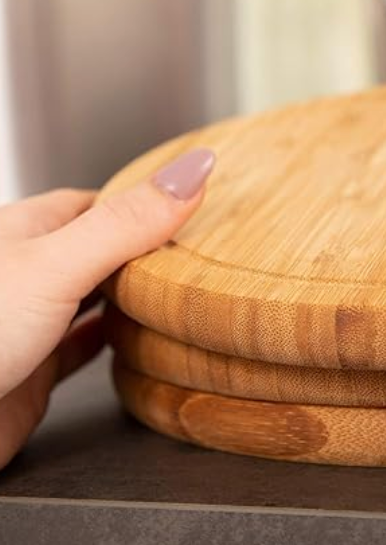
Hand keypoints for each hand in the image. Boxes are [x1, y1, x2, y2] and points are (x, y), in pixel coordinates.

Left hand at [0, 148, 214, 469]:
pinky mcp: (30, 377)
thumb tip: (195, 167)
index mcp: (26, 233)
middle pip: (97, 251)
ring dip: (131, 297)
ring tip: (181, 291)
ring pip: (91, 300)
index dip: (144, 202)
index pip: (98, 204)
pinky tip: (137, 343)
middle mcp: (26, 277)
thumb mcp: (54, 266)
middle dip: (145, 250)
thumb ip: (126, 224)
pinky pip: (82, 351)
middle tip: (200, 250)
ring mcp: (27, 327)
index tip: (192, 205)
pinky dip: (114, 344)